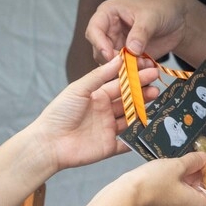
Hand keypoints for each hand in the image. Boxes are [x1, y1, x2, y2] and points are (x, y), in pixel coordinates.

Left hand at [30, 55, 161, 170]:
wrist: (48, 143)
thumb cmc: (59, 113)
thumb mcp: (79, 89)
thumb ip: (99, 75)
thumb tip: (119, 58)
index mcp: (97, 96)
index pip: (120, 85)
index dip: (135, 78)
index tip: (150, 70)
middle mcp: (104, 112)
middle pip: (128, 101)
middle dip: (143, 93)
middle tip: (157, 86)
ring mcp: (108, 130)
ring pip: (131, 119)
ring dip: (144, 111)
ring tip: (157, 101)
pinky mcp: (109, 147)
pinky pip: (127, 143)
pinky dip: (137, 138)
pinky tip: (150, 129)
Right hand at [86, 0, 193, 64]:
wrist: (178, 21)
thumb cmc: (161, 9)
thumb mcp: (151, 17)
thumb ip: (140, 32)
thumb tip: (131, 50)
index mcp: (108, 14)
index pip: (94, 30)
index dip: (99, 43)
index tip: (110, 55)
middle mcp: (108, 31)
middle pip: (100, 51)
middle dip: (115, 61)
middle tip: (131, 64)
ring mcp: (117, 46)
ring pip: (112, 64)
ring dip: (127, 68)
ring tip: (146, 64)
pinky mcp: (127, 58)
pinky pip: (125, 69)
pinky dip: (136, 72)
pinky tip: (150, 67)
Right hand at [123, 151, 205, 205]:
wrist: (125, 197)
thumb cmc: (153, 183)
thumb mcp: (176, 166)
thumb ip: (193, 161)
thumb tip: (203, 157)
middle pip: (204, 197)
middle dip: (202, 179)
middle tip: (201, 160)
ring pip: (190, 197)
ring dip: (189, 181)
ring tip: (187, 162)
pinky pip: (177, 199)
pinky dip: (179, 187)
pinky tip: (173, 171)